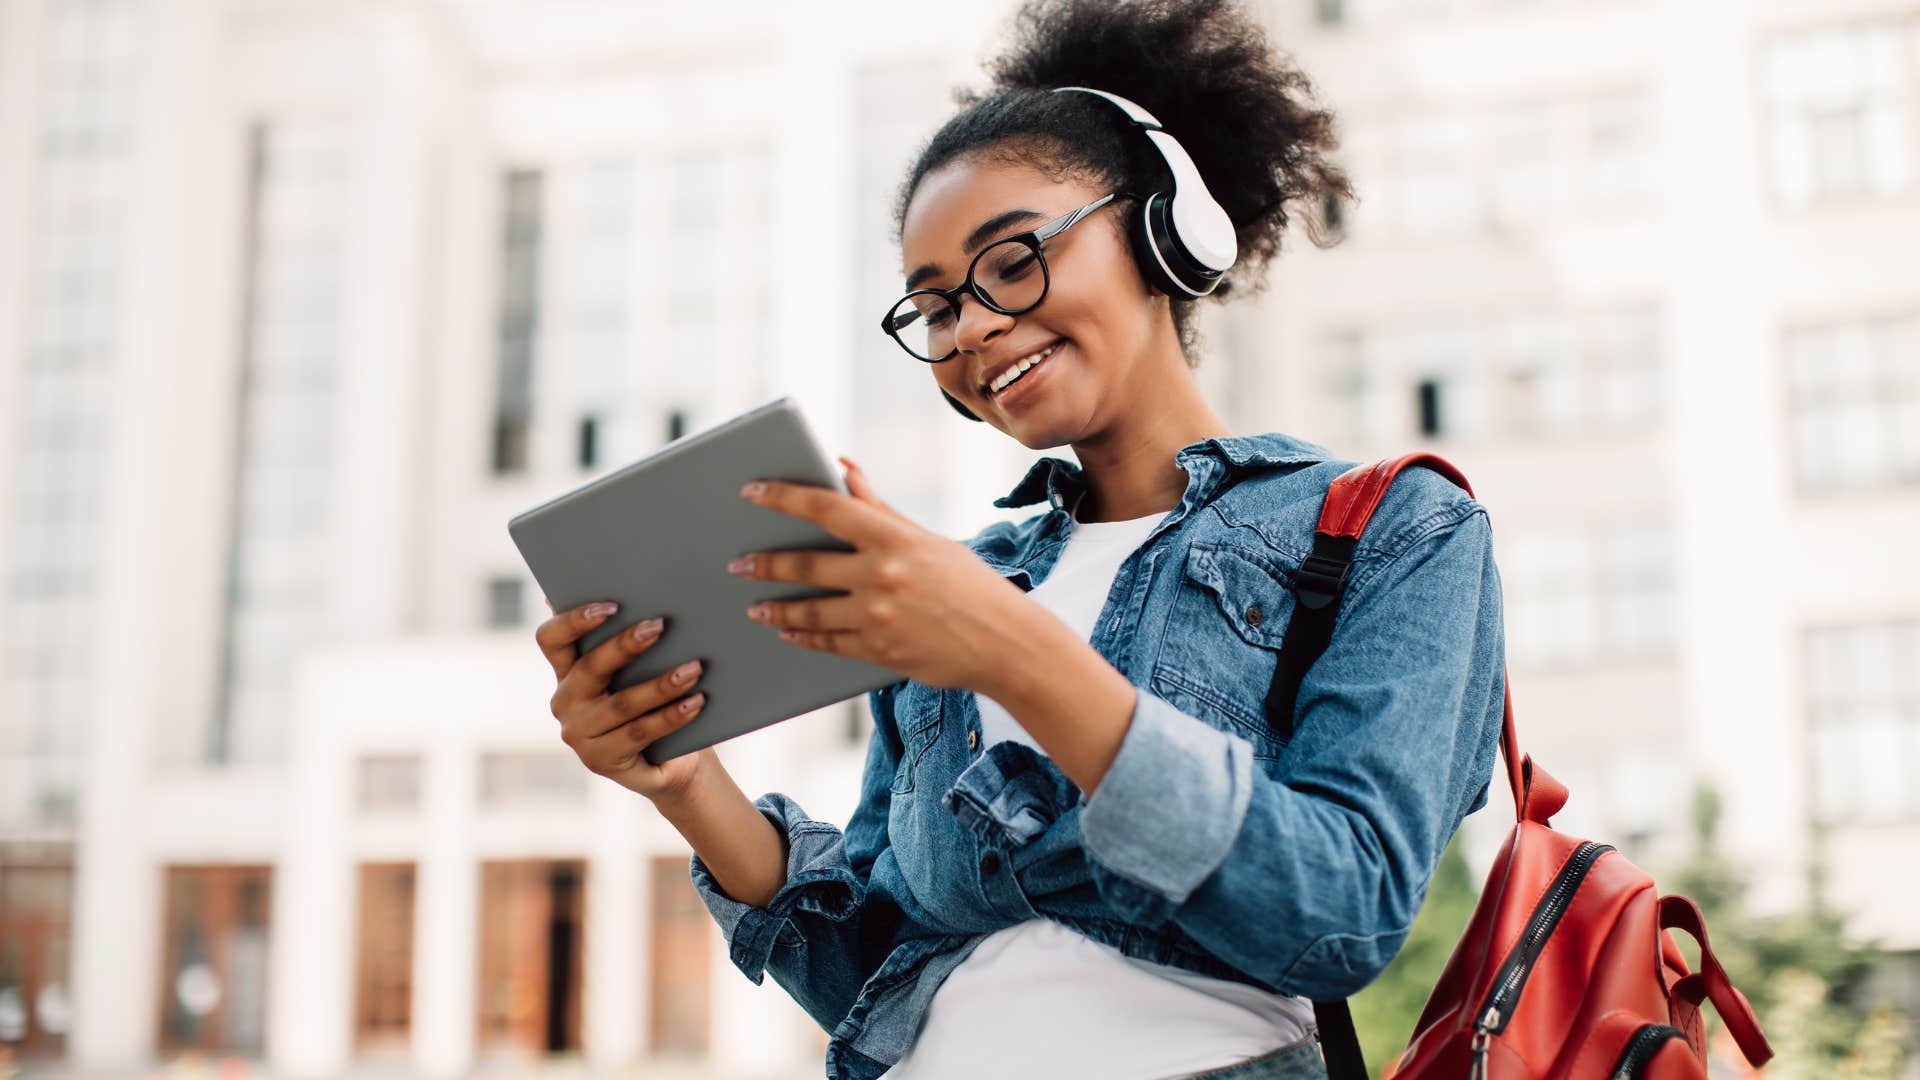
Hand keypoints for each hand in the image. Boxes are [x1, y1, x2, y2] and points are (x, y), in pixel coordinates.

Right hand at [536, 596, 715, 803]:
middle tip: (659, 626)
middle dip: (626, 645)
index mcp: (566, 670)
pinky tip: (695, 702)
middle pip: (590, 668)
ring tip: (694, 669)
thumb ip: (631, 642)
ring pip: (621, 704)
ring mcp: (579, 734)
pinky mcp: (600, 760)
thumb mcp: (640, 671)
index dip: (573, 620)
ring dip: (660, 685)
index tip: (611, 605)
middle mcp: (565, 700)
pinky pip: (639, 733)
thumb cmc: (654, 702)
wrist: (670, 762)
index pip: (551, 639)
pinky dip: (670, 716)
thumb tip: (651, 603)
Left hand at [729, 456, 1030, 691]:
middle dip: (765, 564)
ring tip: (755, 607)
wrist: (1005, 643)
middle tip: (737, 564)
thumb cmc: (968, 584)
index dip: (783, 497)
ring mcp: (879, 617)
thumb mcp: (928, 540)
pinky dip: (803, 637)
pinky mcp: (879, 652)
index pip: (826, 508)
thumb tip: (844, 469)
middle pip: (806, 566)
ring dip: (776, 608)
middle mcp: (883, 575)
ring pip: (810, 612)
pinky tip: (788, 632)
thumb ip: (879, 509)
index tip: (752, 490)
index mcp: (895, 538)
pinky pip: (828, 643)